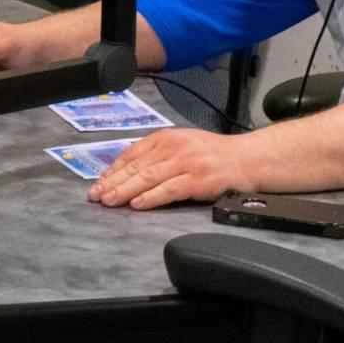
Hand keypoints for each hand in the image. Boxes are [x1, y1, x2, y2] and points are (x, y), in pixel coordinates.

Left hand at [86, 128, 256, 209]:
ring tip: (109, 201)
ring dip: (125, 190)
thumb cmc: (214, 155)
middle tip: (96, 195)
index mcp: (165, 138)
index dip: (113, 170)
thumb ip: (158, 154)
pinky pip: (168, 190)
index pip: (131, 154)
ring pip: (147, 178)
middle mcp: (173, 147)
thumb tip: (129, 170)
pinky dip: (150, 197)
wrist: (247, 159)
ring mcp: (185, 163)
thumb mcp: (182, 144)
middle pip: (135, 166)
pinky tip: (137, 204)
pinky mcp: (197, 180)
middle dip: (112, 182)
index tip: (99, 183)